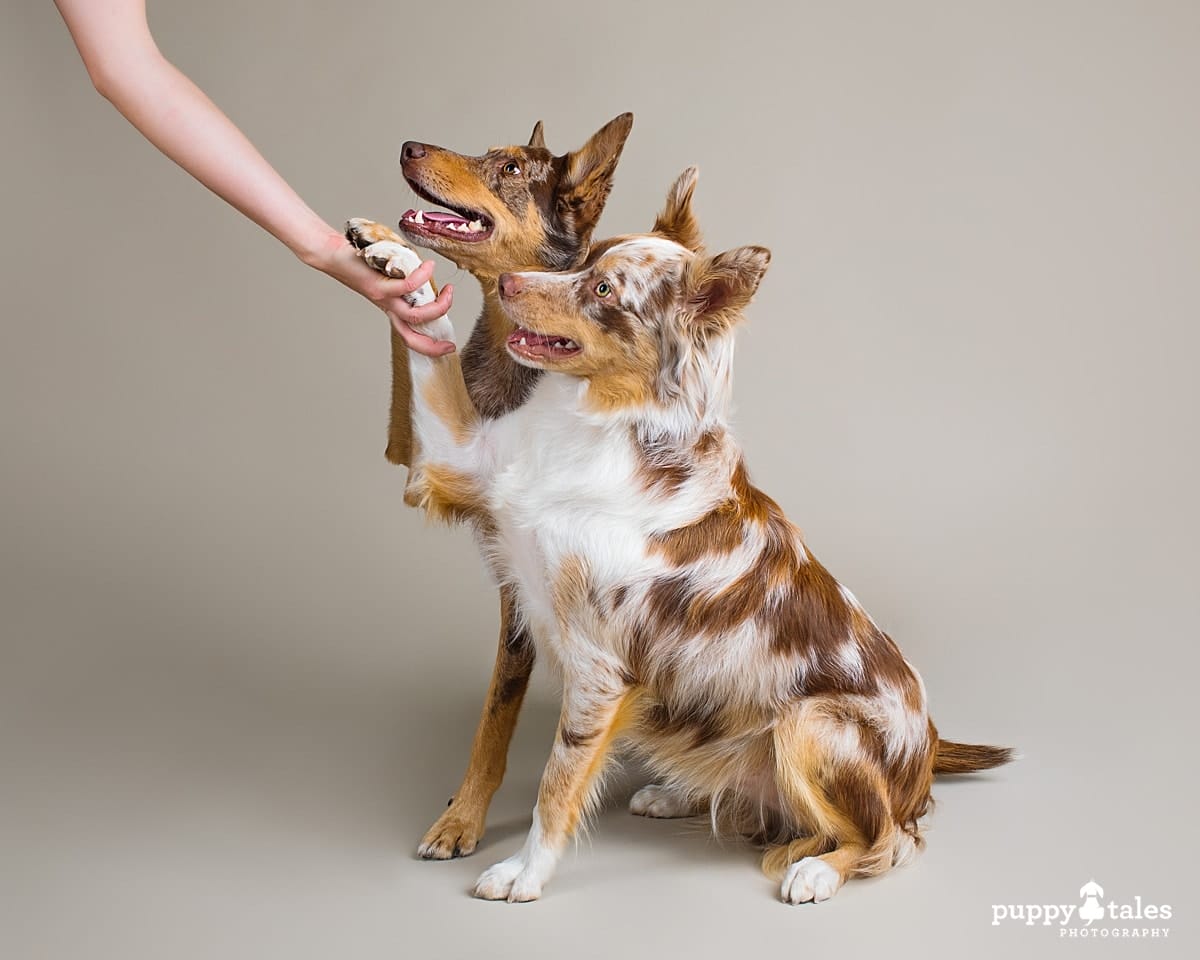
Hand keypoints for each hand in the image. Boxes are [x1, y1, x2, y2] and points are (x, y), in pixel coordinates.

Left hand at [309, 231, 455, 356]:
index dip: (429, 346)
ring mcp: (383, 298)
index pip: (410, 335)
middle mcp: (387, 307)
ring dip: (438, 307)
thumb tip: (428, 275)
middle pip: (411, 336)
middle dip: (433, 345)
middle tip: (450, 342)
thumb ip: (407, 279)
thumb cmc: (360, 261)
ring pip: (414, 315)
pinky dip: (423, 277)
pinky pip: (407, 286)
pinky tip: (429, 266)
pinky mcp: (377, 286)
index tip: (448, 346)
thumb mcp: (389, 274)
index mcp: (391, 308)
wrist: (331, 254)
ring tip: (448, 291)